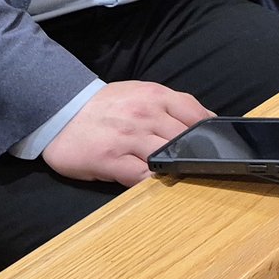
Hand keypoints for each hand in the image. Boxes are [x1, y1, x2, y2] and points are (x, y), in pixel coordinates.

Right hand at [41, 80, 213, 185]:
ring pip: (167, 157)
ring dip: (178, 170)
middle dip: (198, 154)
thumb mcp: (140, 93)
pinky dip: (154, 183)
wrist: (59, 110)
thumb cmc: (104, 106)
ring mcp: (128, 138)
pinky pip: (141, 176)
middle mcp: (145, 115)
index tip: (220, 147)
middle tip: (206, 168)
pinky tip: (159, 185)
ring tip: (184, 179)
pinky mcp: (110, 159)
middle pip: (186, 139)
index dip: (212, 133)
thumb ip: (169, 106)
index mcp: (156, 96)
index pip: (197, 115)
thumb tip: (203, 122)